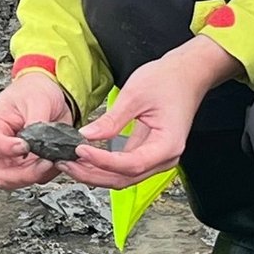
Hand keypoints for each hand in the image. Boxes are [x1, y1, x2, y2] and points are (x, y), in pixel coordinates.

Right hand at [0, 69, 73, 189]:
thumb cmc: (33, 91)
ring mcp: (11, 159)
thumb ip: (36, 123)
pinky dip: (49, 172)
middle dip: (26, 174)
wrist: (46, 93)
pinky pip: (36, 177)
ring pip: (20, 181)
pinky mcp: (27, 165)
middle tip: (46, 162)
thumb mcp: (36, 99)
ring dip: (40, 174)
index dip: (8, 149)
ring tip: (56, 157)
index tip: (25, 146)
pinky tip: (57, 158)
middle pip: (3, 174)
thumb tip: (37, 144)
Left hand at [63, 36, 243, 189]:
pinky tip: (86, 159)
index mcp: (167, 145)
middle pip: (125, 178)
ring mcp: (158, 158)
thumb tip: (87, 136)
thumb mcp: (135, 95)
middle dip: (92, 174)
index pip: (130, 164)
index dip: (102, 161)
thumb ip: (112, 120)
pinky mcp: (150, 153)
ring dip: (96, 174)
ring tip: (70, 163)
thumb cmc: (168, 80)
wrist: (187, 74)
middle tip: (66, 163)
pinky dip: (104, 166)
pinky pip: (125, 167)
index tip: (80, 151)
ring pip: (123, 177)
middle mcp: (165, 158)